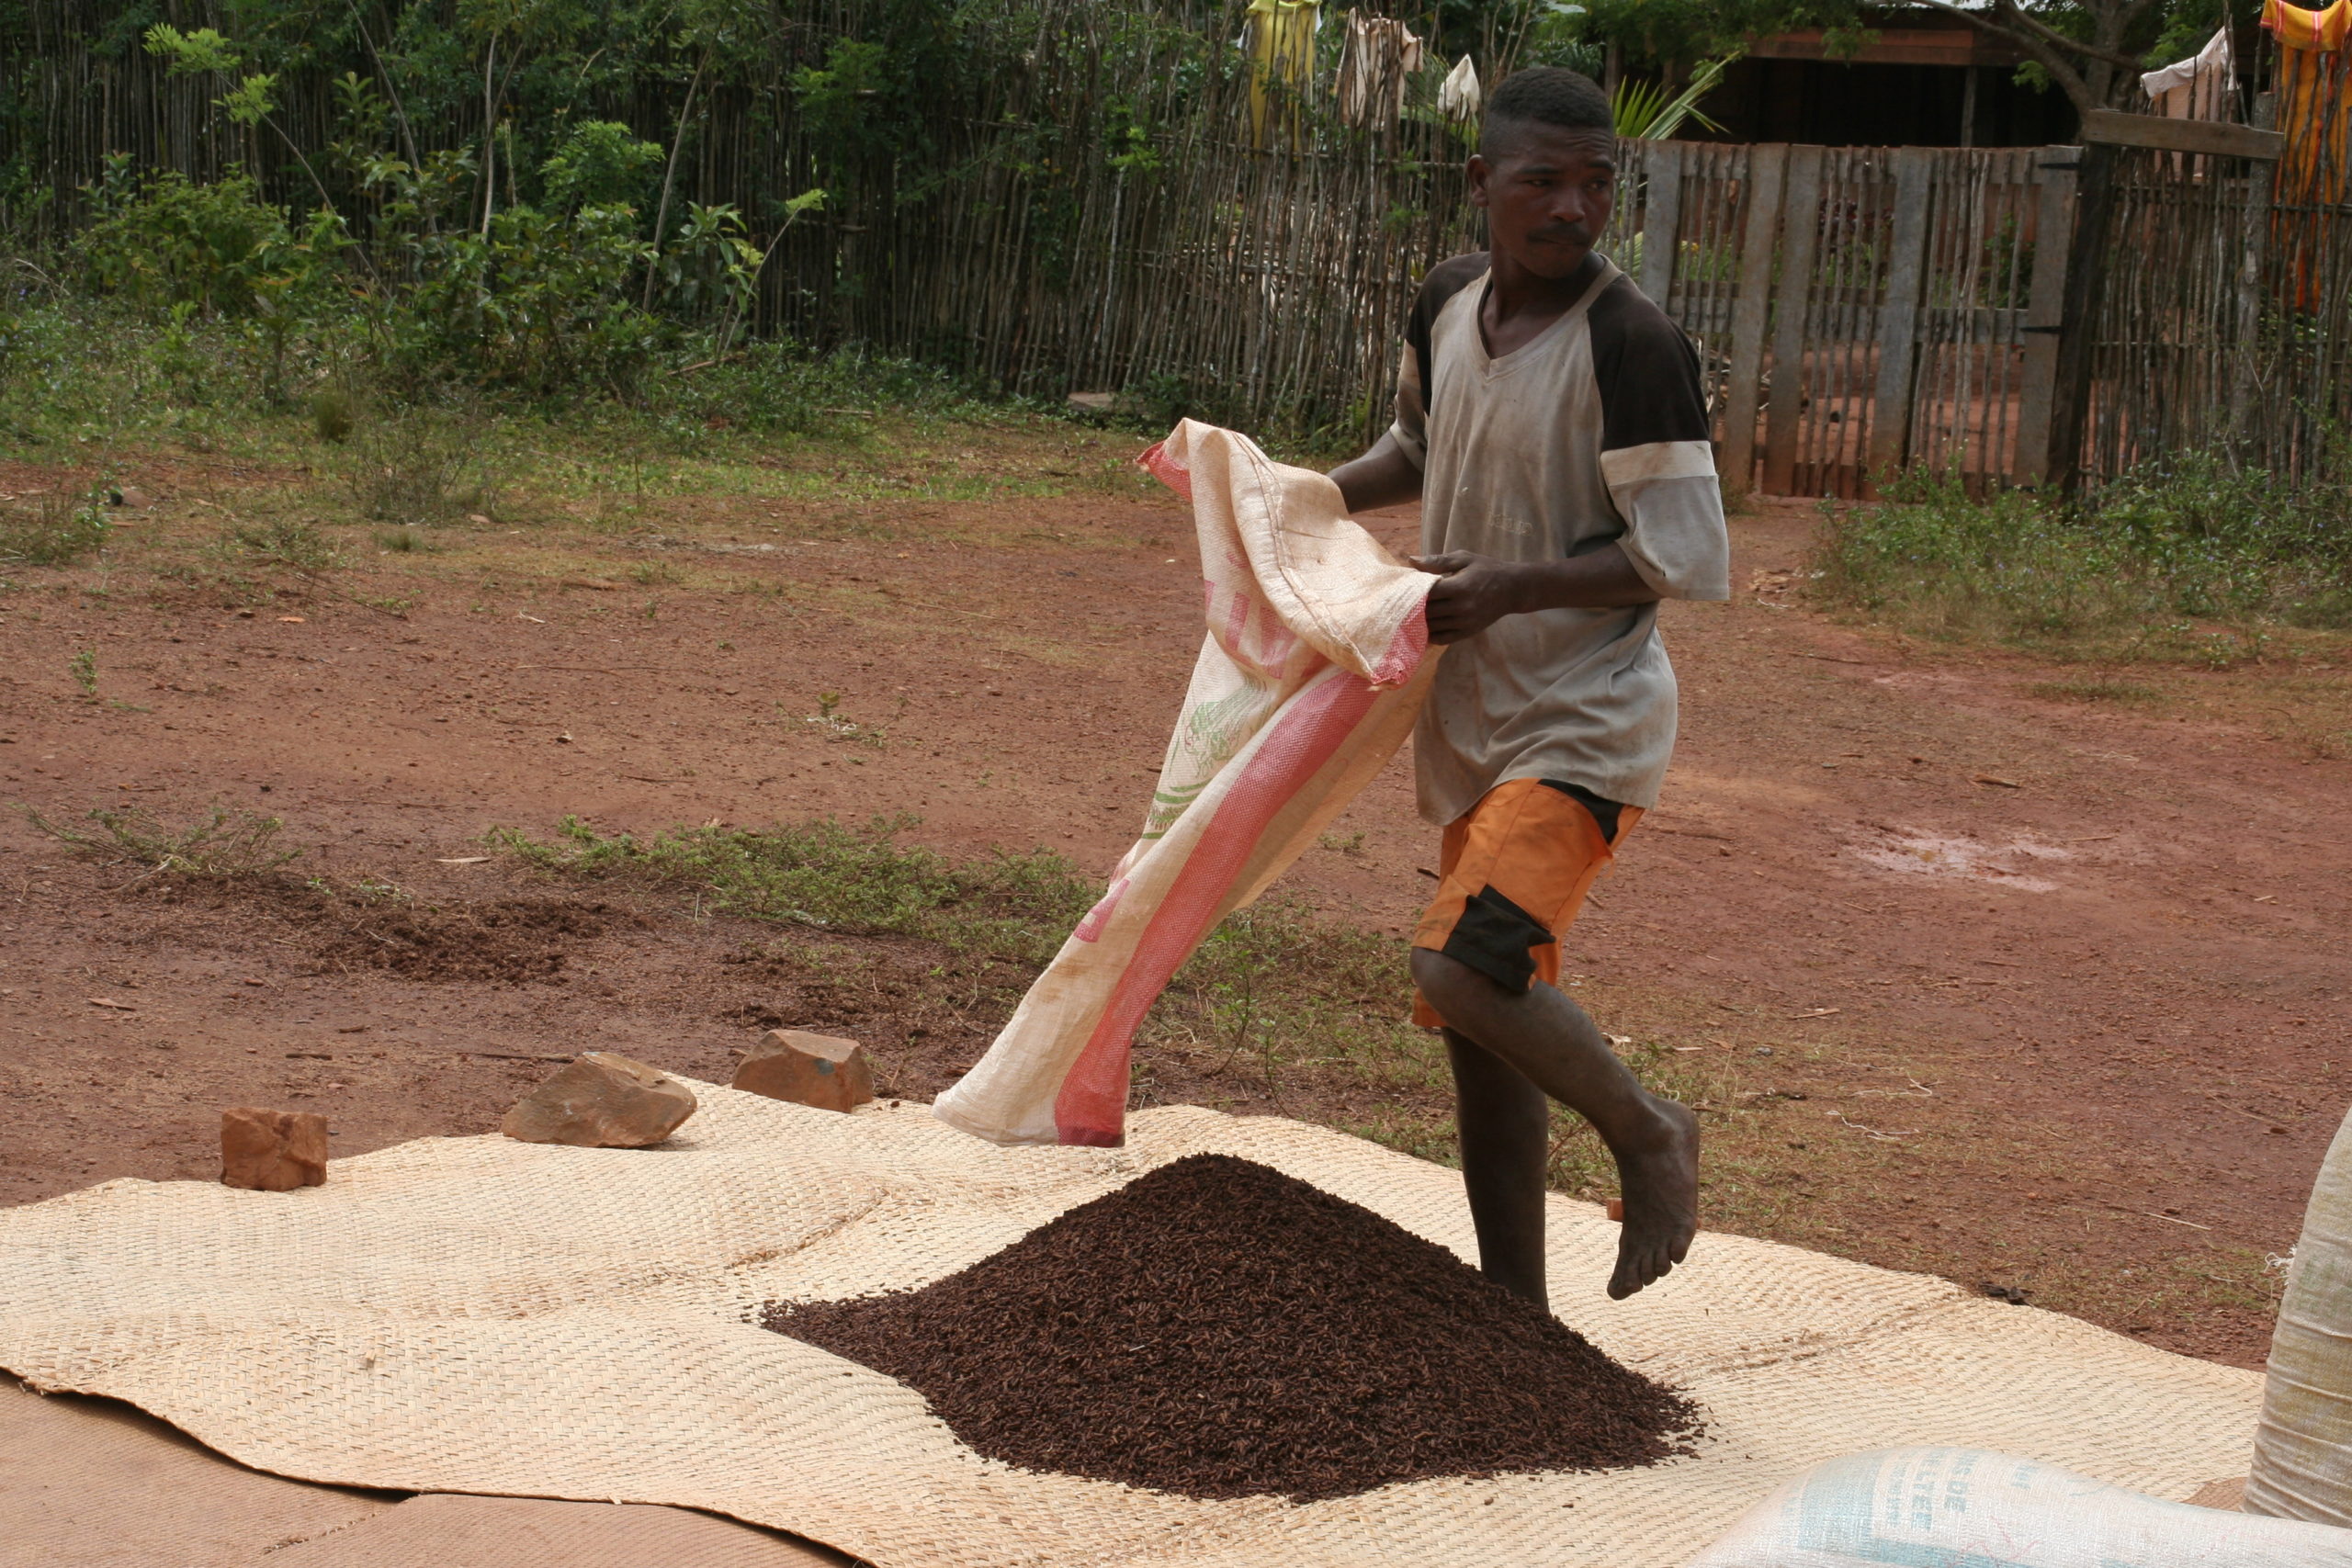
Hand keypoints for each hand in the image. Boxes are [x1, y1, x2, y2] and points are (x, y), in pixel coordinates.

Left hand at [1410, 551, 1526, 643]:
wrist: (1513, 589)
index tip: (1406, 588)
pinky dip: (1430, 635)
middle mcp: (1462, 608)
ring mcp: (1465, 623)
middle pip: (1427, 611)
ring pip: (1432, 626)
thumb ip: (1437, 561)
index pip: (1427, 593)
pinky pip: (1443, 638)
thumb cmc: (1486, 569)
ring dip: (1419, 621)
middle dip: (1413, 607)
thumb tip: (1411, 560)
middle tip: (1403, 602)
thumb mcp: (1463, 559)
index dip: (1413, 591)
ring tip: (1410, 614)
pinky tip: (1423, 627)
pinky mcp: (1468, 632)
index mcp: (1459, 587)